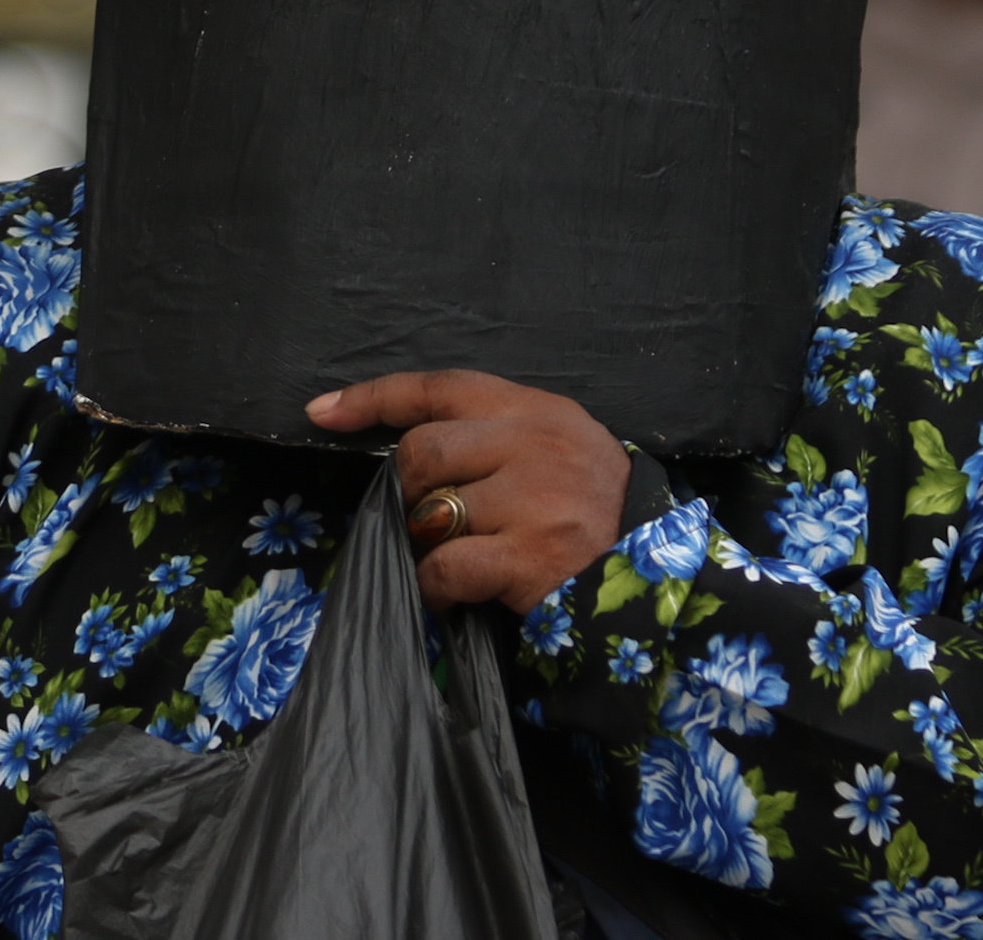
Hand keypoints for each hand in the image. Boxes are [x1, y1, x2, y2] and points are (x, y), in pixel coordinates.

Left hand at [307, 369, 629, 612]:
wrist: (659, 577)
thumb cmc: (595, 514)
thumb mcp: (558, 449)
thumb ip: (495, 436)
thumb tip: (408, 451)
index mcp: (537, 411)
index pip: (440, 388)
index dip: (374, 396)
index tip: (323, 411)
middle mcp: (535, 445)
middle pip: (424, 450)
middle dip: (408, 488)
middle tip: (425, 516)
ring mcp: (534, 500)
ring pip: (432, 510)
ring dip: (424, 540)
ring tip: (449, 554)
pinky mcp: (530, 556)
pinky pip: (446, 565)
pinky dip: (433, 585)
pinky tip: (446, 594)